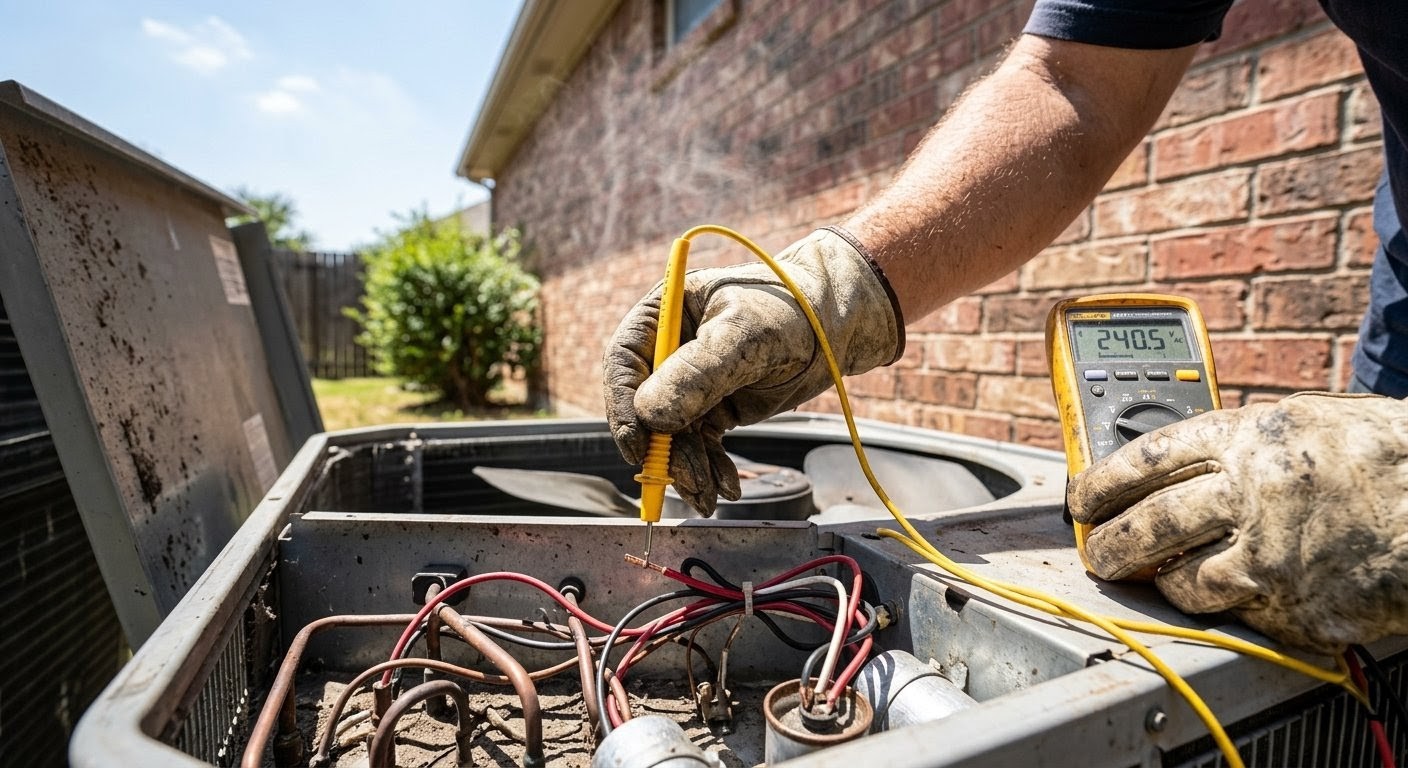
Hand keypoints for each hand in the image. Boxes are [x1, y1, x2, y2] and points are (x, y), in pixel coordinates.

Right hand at [603, 227, 902, 514]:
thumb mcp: (744, 335)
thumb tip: (649, 415)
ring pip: (672, 435)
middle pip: (645, 408)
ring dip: (688, 469)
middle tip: (689, 481)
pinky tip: (726, 486)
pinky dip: (709, 468)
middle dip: (665, 450)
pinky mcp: (712, 409)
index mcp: (662, 317)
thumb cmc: (791, 308)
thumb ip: (697, 373)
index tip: (638, 446)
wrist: (837, 324)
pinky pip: (699, 445)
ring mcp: (688, 384)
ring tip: (710, 495)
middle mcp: (667, 351)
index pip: (624, 365)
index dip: (623, 408)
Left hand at [1068, 392, 1407, 653]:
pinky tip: (1238, 596)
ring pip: (1183, 582)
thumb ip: (1243, 440)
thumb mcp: (1310, 421)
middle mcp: (1254, 494)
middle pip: (1148, 526)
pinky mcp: (1300, 610)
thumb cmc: (1391, 457)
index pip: (1145, 458)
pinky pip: (1240, 616)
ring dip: (1162, 584)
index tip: (1081, 498)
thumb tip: (1177, 464)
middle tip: (1096, 552)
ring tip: (1157, 579)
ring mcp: (1275, 558)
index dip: (1101, 482)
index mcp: (1251, 437)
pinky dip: (1232, 608)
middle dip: (1108, 545)